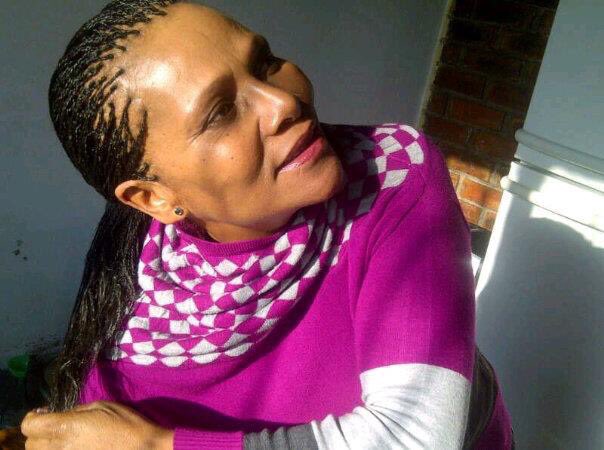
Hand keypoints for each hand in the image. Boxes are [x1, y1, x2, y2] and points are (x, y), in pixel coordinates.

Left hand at [20, 401, 173, 449]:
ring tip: (63, 440)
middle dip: (39, 433)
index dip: (33, 417)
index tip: (44, 413)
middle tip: (54, 426)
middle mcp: (59, 447)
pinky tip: (73, 447)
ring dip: (46, 447)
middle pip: (30, 443)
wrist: (142, 448)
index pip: (28, 425)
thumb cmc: (124, 423)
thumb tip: (61, 416)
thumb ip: (74, 411)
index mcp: (65, 427)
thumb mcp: (100, 406)